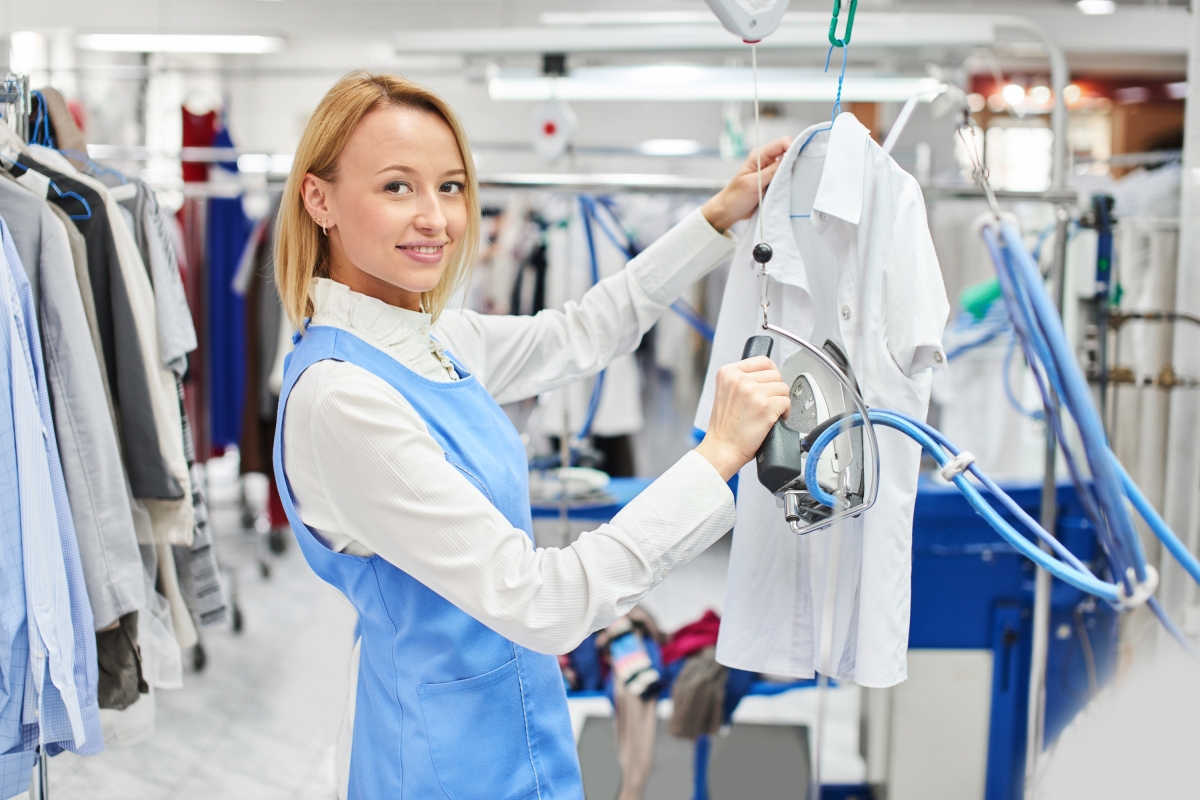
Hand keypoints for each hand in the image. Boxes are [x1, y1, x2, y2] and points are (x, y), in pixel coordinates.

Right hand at [695, 356, 790, 481]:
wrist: (722, 449)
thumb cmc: (725, 427)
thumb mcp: (725, 392)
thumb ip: (741, 379)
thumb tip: (766, 374)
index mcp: (728, 372)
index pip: (763, 361)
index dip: (771, 374)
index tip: (769, 385)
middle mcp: (739, 379)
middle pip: (776, 374)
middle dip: (775, 390)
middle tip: (767, 403)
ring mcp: (752, 392)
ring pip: (783, 388)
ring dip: (781, 401)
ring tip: (769, 412)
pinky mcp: (765, 406)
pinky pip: (786, 402)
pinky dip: (784, 413)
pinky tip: (772, 420)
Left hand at [700, 136, 792, 232]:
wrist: (729, 212)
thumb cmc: (736, 197)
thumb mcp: (753, 184)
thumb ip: (771, 171)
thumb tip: (788, 159)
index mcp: (759, 155)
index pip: (783, 143)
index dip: (794, 148)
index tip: (800, 160)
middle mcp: (766, 160)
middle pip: (789, 152)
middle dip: (796, 160)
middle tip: (800, 174)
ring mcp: (771, 171)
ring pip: (790, 165)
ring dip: (794, 172)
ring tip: (796, 182)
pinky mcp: (774, 181)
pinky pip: (787, 177)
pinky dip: (791, 180)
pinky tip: (792, 187)